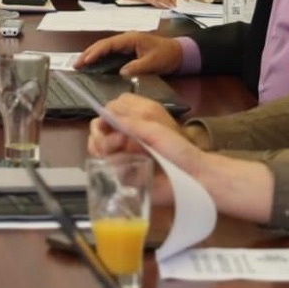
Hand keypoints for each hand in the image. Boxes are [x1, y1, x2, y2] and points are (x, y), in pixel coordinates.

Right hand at [78, 31, 183, 76]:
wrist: (179, 53)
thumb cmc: (167, 55)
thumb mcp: (153, 62)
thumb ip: (138, 66)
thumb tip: (121, 72)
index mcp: (131, 38)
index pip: (108, 44)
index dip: (96, 52)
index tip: (86, 61)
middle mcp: (126, 40)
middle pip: (102, 45)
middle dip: (88, 53)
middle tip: (76, 64)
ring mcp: (126, 45)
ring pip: (105, 49)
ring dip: (92, 56)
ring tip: (80, 64)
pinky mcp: (128, 51)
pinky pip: (110, 54)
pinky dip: (100, 59)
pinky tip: (93, 66)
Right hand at [88, 94, 212, 209]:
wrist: (191, 177)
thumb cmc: (177, 149)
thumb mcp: (154, 129)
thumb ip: (129, 121)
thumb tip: (104, 114)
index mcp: (135, 120)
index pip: (109, 110)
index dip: (105, 116)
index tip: (107, 124)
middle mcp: (126, 134)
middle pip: (97, 129)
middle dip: (102, 135)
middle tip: (121, 141)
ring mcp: (123, 154)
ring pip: (97, 148)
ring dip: (106, 149)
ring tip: (124, 155)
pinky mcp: (123, 174)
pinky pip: (106, 168)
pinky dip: (112, 166)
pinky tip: (125, 168)